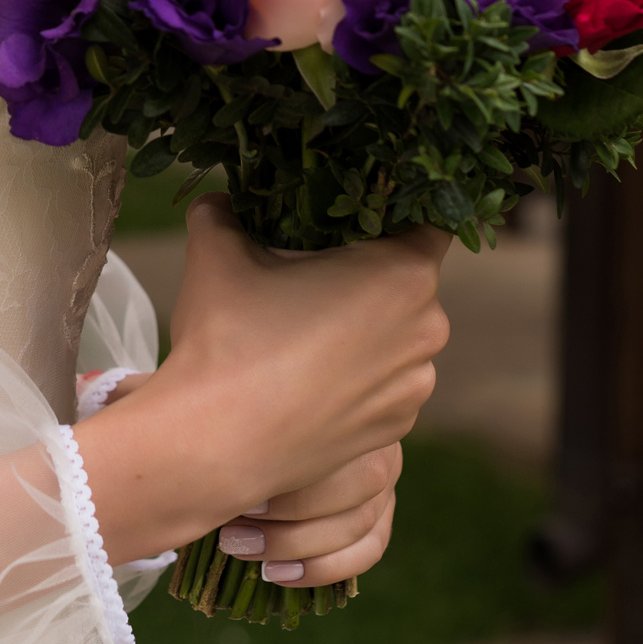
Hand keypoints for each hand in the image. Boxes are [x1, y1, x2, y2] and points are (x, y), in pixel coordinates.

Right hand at [75, 200, 447, 563]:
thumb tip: (220, 199)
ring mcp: (416, 385)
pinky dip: (358, 372)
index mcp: (403, 273)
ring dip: (364, 324)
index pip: (425, 222)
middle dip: (366, 269)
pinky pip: (386, 380)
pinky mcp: (396, 427)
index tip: (349, 213)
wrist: (215, 444)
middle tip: (310, 268)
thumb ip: (223, 210)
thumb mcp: (217, 251)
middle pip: (407, 278)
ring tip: (301, 328)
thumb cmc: (227, 337)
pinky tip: (306, 375)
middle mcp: (428, 328)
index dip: (389, 212)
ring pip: (397, 332)